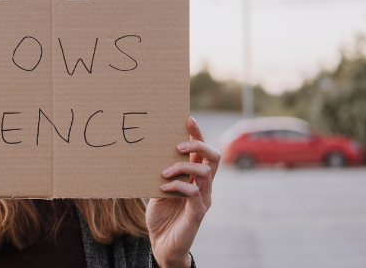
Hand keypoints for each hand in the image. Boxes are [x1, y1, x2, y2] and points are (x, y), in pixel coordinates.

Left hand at [147, 117, 218, 267]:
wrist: (162, 245)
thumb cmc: (161, 217)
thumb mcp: (158, 190)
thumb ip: (161, 174)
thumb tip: (152, 153)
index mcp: (194, 178)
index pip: (202, 151)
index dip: (197, 133)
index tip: (187, 119)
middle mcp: (203, 186)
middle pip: (213, 157)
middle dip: (198, 144)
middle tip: (179, 144)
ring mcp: (203, 199)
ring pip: (205, 172)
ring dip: (183, 166)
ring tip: (164, 171)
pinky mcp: (198, 213)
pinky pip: (194, 193)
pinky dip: (178, 186)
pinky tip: (164, 188)